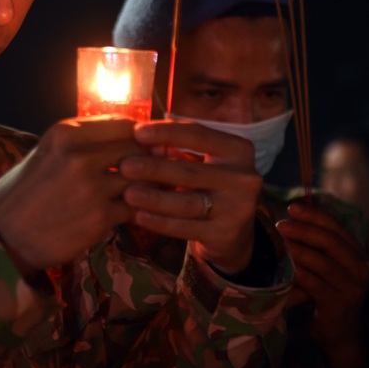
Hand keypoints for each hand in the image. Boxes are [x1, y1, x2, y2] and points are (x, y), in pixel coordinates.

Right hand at [0, 117, 140, 272]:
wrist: (4, 238)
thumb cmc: (23, 192)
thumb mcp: (46, 151)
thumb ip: (82, 141)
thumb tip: (123, 132)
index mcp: (66, 133)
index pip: (123, 123)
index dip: (139, 132)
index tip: (143, 141)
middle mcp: (81, 156)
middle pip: (137, 147)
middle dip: (147, 156)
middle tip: (151, 166)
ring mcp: (93, 188)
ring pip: (141, 178)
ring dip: (144, 184)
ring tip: (143, 188)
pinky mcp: (100, 218)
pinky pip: (134, 207)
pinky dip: (133, 209)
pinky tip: (125, 209)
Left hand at [117, 120, 261, 273]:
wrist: (234, 232)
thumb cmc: (209, 186)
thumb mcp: (201, 162)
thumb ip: (176, 149)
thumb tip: (141, 139)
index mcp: (238, 150)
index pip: (199, 135)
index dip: (166, 132)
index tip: (136, 133)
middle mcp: (244, 177)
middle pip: (190, 170)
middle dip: (154, 168)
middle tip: (124, 165)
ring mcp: (237, 208)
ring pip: (188, 202)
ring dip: (154, 198)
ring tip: (127, 193)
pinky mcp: (225, 235)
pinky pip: (186, 228)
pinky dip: (160, 222)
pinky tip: (138, 216)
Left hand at [276, 202, 368, 367]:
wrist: (338, 332)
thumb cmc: (326, 292)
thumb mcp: (324, 265)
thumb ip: (314, 245)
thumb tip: (288, 217)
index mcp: (356, 252)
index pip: (336, 227)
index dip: (314, 215)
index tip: (292, 208)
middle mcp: (359, 267)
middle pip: (331, 242)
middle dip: (305, 230)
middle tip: (282, 225)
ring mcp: (352, 287)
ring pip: (323, 262)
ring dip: (300, 251)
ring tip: (281, 243)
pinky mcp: (340, 304)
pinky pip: (317, 285)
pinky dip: (300, 274)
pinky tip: (287, 268)